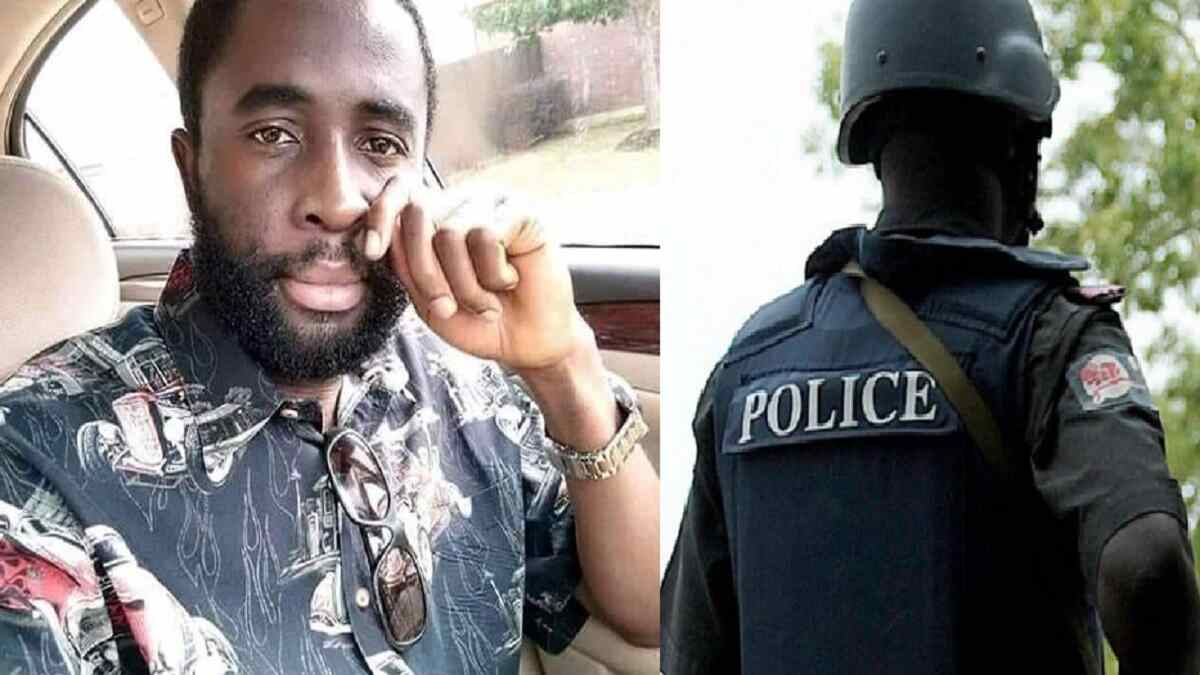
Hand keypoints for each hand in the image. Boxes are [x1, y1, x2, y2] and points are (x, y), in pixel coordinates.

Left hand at [362, 177, 587, 371]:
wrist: (528, 344)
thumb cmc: (478, 322)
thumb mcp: (428, 301)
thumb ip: (404, 267)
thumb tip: (382, 236)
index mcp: (435, 218)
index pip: (399, 192)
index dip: (379, 215)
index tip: (371, 252)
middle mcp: (461, 204)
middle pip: (418, 215)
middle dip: (424, 271)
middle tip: (446, 307)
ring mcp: (491, 204)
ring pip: (450, 232)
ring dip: (464, 284)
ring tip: (485, 304)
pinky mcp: (521, 212)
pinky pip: (487, 234)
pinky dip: (492, 273)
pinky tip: (509, 281)